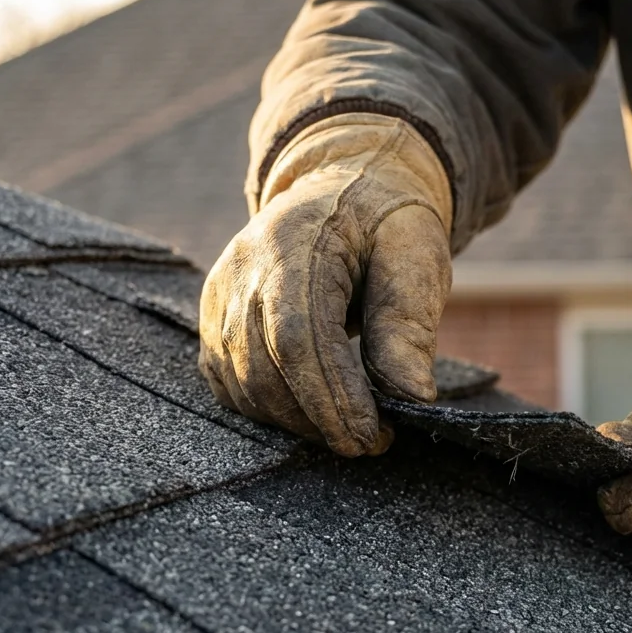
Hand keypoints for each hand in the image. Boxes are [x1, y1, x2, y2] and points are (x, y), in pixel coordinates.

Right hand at [199, 114, 452, 455]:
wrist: (344, 190)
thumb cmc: (386, 225)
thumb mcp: (415, 257)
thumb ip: (409, 324)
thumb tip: (413, 399)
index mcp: (292, 244)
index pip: (297, 336)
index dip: (329, 396)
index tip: (369, 437)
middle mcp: (241, 271)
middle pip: (264, 369)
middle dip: (318, 419)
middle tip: (372, 442)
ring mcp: (220, 297)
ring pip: (244, 386)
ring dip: (298, 422)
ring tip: (351, 427)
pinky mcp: (216, 322)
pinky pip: (230, 384)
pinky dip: (271, 411)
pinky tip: (313, 413)